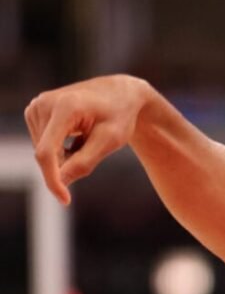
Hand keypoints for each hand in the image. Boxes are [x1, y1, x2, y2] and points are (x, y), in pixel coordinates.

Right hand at [24, 75, 150, 204]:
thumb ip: (85, 162)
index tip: (64, 200)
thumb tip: (61, 181)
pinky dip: (60, 149)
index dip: (52, 179)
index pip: (47, 152)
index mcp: (65, 107)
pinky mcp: (35, 111)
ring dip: (64, 156)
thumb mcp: (109, 141)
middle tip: (93, 151)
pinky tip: (78, 135)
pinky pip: (43, 144)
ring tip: (87, 138)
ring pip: (43, 151)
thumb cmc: (119, 116)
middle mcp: (44, 104)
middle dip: (66, 165)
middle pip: (45, 154)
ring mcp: (37, 106)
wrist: (120, 93)